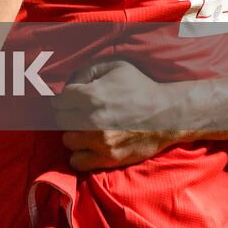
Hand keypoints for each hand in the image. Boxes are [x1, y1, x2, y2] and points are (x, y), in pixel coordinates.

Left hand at [52, 61, 183, 170]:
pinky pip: (78, 162)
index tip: (75, 101)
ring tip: (85, 129)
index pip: (58, 101)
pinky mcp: (110, 158)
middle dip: (68, 115)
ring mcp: (100, 142)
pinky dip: (80, 155)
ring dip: (74, 135)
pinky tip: (89, 146)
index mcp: (91, 95)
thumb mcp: (113, 66)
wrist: (169, 114)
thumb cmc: (140, 87)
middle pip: (60, 121)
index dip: (66, 100)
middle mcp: (92, 120)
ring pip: (67, 141)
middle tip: (80, 114)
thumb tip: (67, 85)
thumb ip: (84, 71)